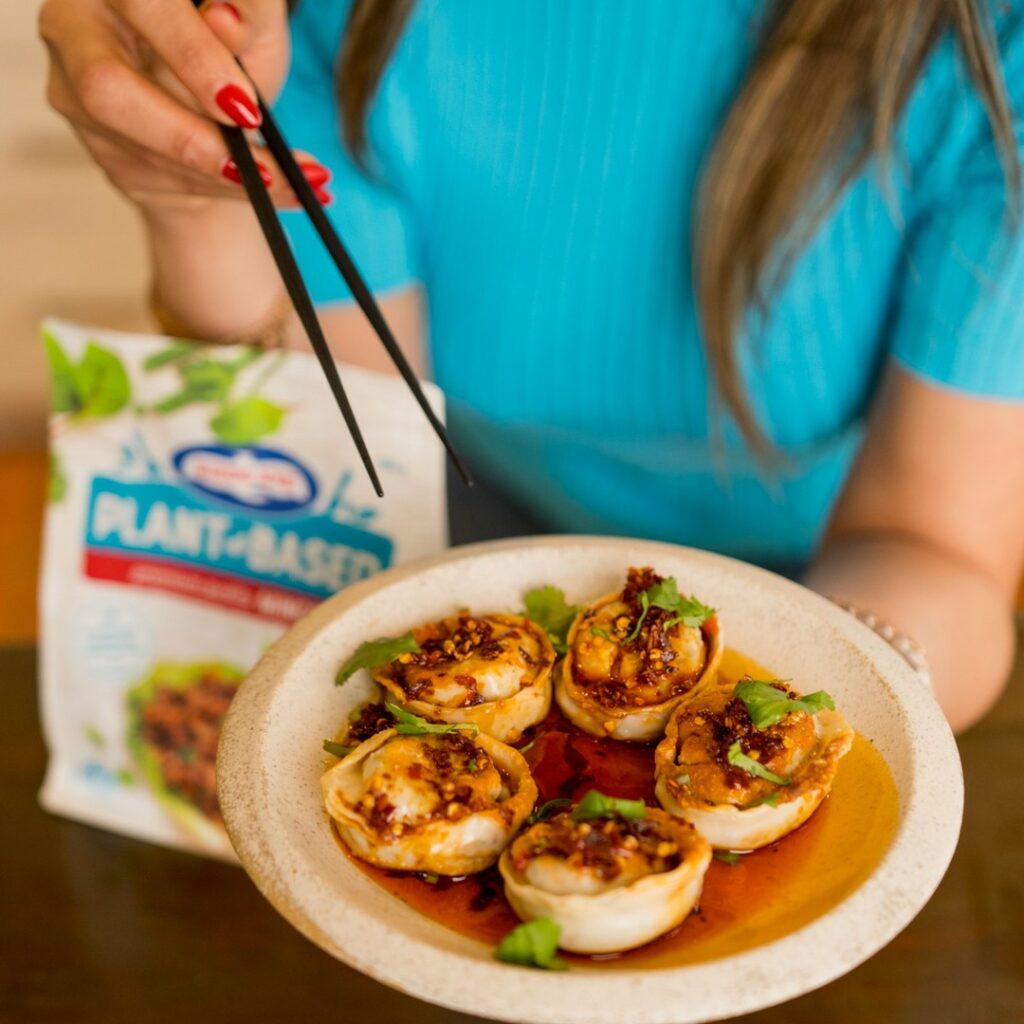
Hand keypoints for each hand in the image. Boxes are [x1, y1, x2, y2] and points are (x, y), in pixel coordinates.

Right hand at [39, 0, 329, 215]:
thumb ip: (249, 14)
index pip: (143, 5)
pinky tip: (271, 192)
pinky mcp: (92, 141)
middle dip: (188, 136)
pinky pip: (152, 176)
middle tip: (255, 168)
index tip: (245, 106)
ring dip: (215, 176)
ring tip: (284, 186)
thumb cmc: (233, 54)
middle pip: (107, 87)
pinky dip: (219, 190)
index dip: (192, 56)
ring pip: (133, 147)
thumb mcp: (257, 29)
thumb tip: (226, 19)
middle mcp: (75, 23)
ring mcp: (71, 85)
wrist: (221, 112)